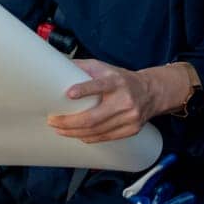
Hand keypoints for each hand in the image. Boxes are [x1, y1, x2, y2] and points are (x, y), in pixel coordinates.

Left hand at [46, 59, 168, 143]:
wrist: (151, 92)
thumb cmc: (122, 79)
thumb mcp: (105, 68)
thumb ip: (83, 68)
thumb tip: (58, 66)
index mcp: (117, 81)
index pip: (99, 85)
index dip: (84, 90)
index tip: (69, 93)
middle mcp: (124, 100)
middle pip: (93, 117)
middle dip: (69, 122)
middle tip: (53, 121)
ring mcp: (130, 117)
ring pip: (97, 131)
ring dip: (74, 132)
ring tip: (60, 130)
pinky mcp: (131, 130)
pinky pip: (106, 137)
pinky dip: (89, 138)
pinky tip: (77, 135)